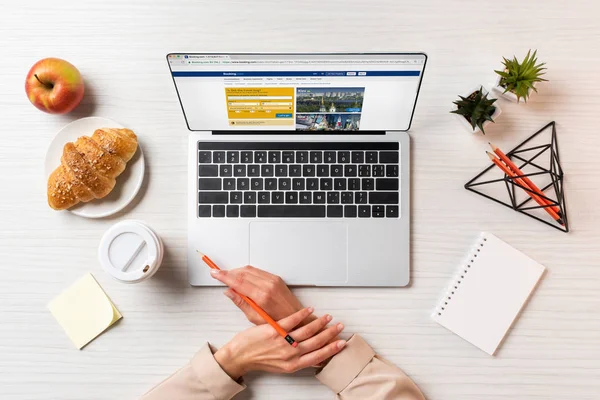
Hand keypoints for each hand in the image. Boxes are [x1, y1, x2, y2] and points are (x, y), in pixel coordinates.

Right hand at [211, 266, 306, 323]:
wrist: (297, 319)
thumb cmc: (278, 323)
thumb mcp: (255, 318)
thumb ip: (241, 303)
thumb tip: (229, 292)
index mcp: (262, 296)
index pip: (238, 281)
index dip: (224, 276)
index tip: (214, 273)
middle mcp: (268, 285)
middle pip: (243, 272)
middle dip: (229, 272)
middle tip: (218, 274)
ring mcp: (273, 280)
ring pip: (250, 270)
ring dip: (237, 271)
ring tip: (228, 276)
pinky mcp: (276, 278)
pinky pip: (258, 271)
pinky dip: (247, 272)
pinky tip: (242, 277)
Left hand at [214, 307, 345, 379]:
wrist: (240, 356)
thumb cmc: (258, 360)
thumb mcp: (280, 366)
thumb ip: (295, 360)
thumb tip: (308, 355)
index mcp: (292, 365)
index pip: (317, 357)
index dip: (331, 350)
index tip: (341, 344)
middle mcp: (290, 354)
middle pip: (316, 343)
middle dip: (330, 334)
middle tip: (339, 327)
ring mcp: (283, 341)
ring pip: (307, 331)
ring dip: (320, 323)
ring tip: (327, 317)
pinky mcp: (274, 330)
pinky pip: (293, 320)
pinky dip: (303, 314)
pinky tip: (309, 310)